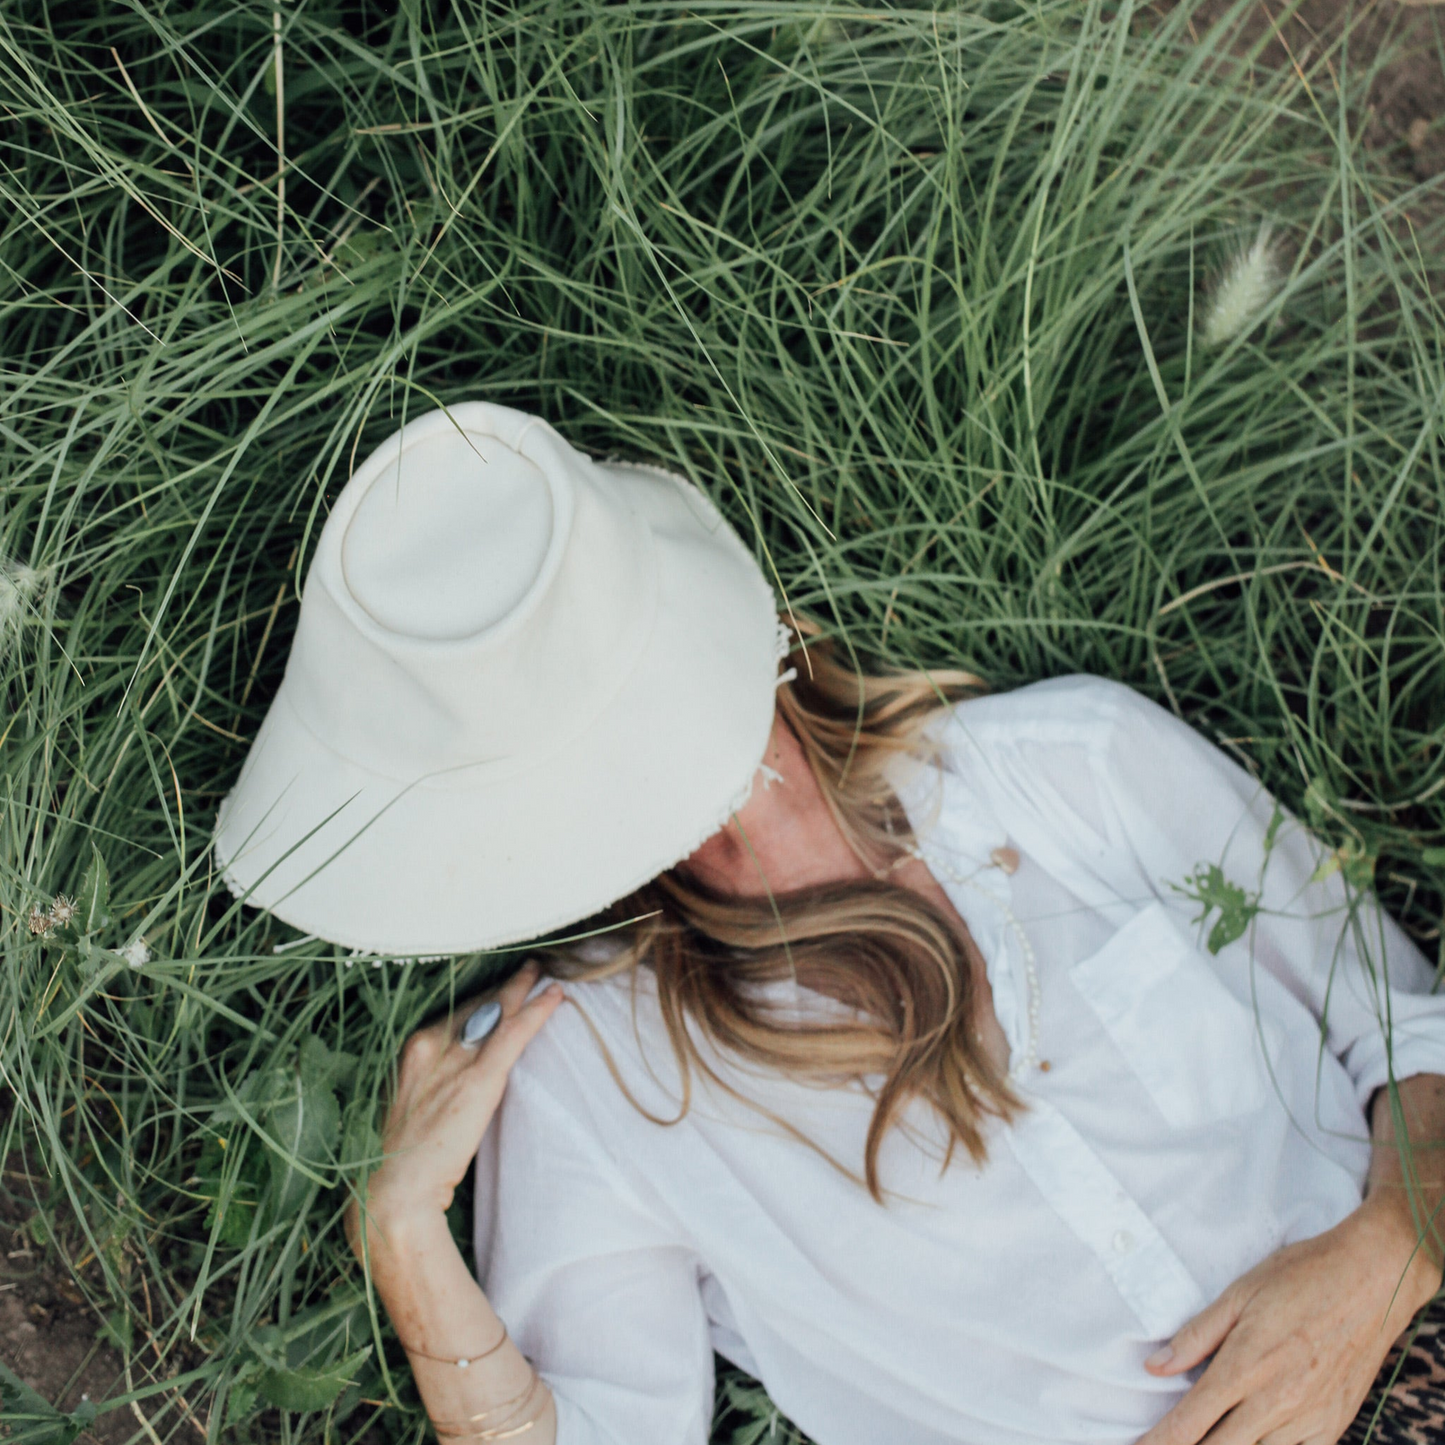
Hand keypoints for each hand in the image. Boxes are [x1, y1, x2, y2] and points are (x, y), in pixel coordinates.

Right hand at [346, 961, 563, 1259]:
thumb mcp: (407, 1102)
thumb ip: (429, 1078)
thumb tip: (453, 1071)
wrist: (394, 1189)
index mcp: (410, 1048)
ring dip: (523, 988)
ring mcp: (454, 1059)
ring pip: (497, 1010)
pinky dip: (537, 1012)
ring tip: (544, 974)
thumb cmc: (400, 1155)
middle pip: (477, 1003)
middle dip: (504, 986)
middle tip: (528, 968)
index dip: (481, 996)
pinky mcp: (478, 1079)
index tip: (499, 985)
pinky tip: (555, 997)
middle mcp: (429, 1043)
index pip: (454, 1009)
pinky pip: (514, 1034)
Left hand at [1137, 1197, 1440, 1444]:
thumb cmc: (1301, 1277)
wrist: (1371, 1279)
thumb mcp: (1239, 1294)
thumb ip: (1195, 1336)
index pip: (1189, 1423)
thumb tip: (1155, 1367)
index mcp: (1244, 1366)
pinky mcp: (1333, 1425)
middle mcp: (1275, 1402)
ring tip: (1204, 1441)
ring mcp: (1308, 1419)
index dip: (1159, 1443)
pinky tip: (1253, 1440)